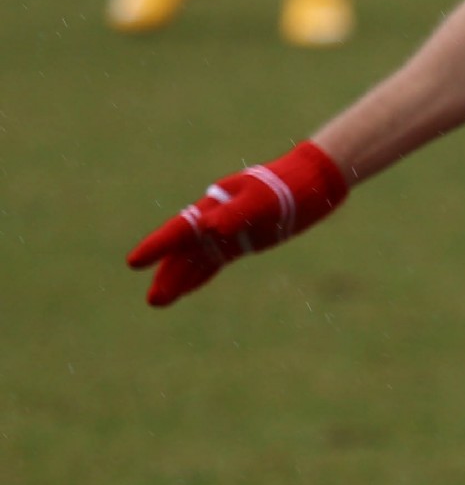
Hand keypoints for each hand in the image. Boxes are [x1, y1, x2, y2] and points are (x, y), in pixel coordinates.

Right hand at [127, 140, 348, 306]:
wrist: (310, 183)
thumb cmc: (286, 186)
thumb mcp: (262, 200)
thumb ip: (236, 214)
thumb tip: (210, 229)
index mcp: (214, 205)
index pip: (180, 229)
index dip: (158, 246)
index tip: (134, 262)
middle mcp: (214, 219)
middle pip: (183, 250)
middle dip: (167, 273)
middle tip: (153, 298)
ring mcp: (226, 231)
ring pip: (195, 260)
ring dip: (178, 279)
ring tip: (157, 301)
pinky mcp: (240, 242)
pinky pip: (212, 262)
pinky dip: (198, 276)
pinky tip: (184, 289)